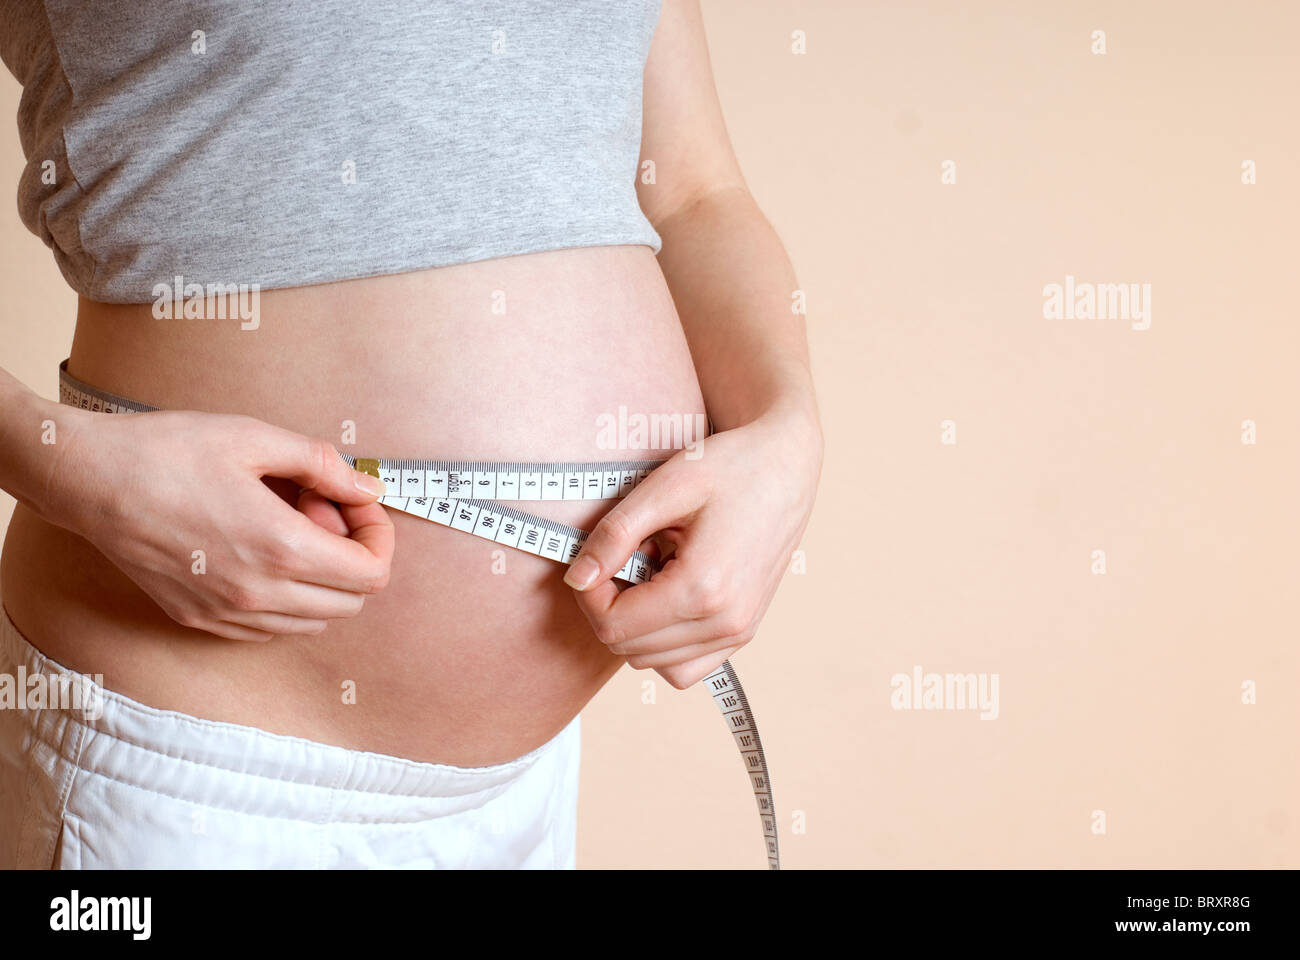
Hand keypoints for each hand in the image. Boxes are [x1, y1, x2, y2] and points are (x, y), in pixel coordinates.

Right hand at [46, 409, 393, 640]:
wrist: (89, 480)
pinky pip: (270, 628)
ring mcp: (227, 615)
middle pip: (351, 602)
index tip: (357, 506)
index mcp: (281, 548)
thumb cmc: (169, 452)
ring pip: (313, 622)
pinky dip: (286, 598)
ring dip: (320, 580)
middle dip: (352, 556)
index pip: (372, 574)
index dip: (377, 537)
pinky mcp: (200, 620)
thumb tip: (367, 489)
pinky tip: (260, 552)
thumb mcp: (256, 438)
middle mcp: (259, 594)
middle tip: (318, 510)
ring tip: (287, 528)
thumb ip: (323, 466)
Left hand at [565, 404, 821, 687]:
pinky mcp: (744, 631)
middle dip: (609, 608)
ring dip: (635, 626)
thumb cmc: (730, 467)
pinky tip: (665, 597)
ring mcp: (739, 632)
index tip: (595, 559)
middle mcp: (725, 622)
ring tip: (651, 572)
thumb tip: (576, 579)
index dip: (589, 595)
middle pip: (629, 649)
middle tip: (624, 558)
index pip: (613, 626)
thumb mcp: (664, 488)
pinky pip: (686, 667)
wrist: (786, 465)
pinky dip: (662, 644)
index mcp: (702, 589)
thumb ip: (614, 535)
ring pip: (653, 664)